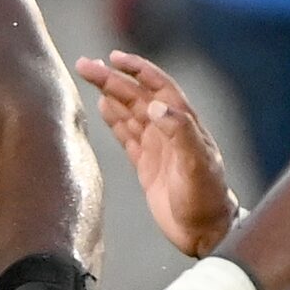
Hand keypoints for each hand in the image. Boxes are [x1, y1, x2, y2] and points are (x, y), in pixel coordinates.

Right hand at [77, 51, 237, 257]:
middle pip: (136, 95)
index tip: (113, 58)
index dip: (137, 69)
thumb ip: (180, 133)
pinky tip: (102, 106)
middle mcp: (169, 129)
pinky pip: (126, 134)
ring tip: (87, 77)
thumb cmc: (206, 198)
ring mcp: (157, 146)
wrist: (203, 230)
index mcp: (183, 123)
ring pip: (129, 111)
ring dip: (109, 93)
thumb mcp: (197, 165)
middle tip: (83, 65)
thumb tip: (156, 105)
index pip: (158, 87)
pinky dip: (113, 119)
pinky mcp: (146, 164)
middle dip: (111, 78)